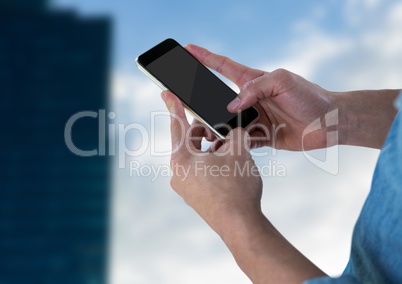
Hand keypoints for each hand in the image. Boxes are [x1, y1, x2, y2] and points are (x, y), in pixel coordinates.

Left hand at [161, 90, 262, 235]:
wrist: (240, 225)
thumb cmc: (236, 188)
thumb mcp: (238, 150)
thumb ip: (234, 132)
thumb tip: (233, 129)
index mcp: (181, 158)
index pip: (177, 125)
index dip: (174, 105)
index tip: (166, 93)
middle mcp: (178, 173)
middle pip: (190, 141)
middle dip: (207, 131)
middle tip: (223, 127)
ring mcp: (185, 187)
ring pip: (198, 157)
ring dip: (213, 148)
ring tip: (232, 147)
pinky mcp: (195, 197)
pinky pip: (201, 172)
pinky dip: (213, 163)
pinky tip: (230, 164)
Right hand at [186, 44, 338, 150]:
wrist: (329, 122)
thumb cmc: (310, 96)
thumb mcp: (282, 81)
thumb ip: (255, 89)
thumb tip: (231, 106)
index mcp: (254, 81)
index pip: (224, 67)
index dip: (205, 57)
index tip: (188, 49)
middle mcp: (251, 100)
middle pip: (220, 100)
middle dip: (204, 102)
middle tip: (187, 103)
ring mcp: (254, 119)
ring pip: (228, 123)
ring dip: (217, 128)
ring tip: (206, 133)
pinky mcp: (261, 137)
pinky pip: (241, 141)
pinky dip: (233, 144)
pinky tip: (226, 147)